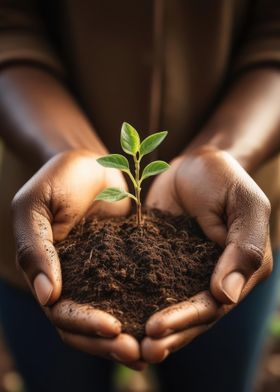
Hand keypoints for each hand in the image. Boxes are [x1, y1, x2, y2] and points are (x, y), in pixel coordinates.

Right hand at [12, 149, 145, 369]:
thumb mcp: (36, 205)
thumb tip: (47, 296)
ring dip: (130, 336)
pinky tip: (167, 325)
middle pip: (87, 326)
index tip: (113, 328)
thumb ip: (36, 247)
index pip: (61, 312)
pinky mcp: (126, 265)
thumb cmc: (58, 178)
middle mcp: (74, 281)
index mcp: (48, 273)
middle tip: (139, 353)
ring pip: (112, 316)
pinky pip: (135, 293)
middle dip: (109, 343)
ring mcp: (101, 275)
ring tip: (155, 349)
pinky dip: (147, 312)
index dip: (84, 324)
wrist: (93, 163)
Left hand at [142, 146, 271, 362]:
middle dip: (167, 333)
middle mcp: (214, 276)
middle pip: (191, 315)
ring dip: (150, 327)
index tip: (156, 328)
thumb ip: (245, 248)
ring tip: (125, 344)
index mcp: (240, 269)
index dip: (186, 320)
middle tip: (139, 350)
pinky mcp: (162, 260)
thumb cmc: (224, 178)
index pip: (213, 305)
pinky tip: (115, 312)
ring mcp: (186, 270)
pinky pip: (150, 284)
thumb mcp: (244, 204)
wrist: (195, 163)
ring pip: (170, 306)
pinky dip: (136, 300)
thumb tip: (226, 297)